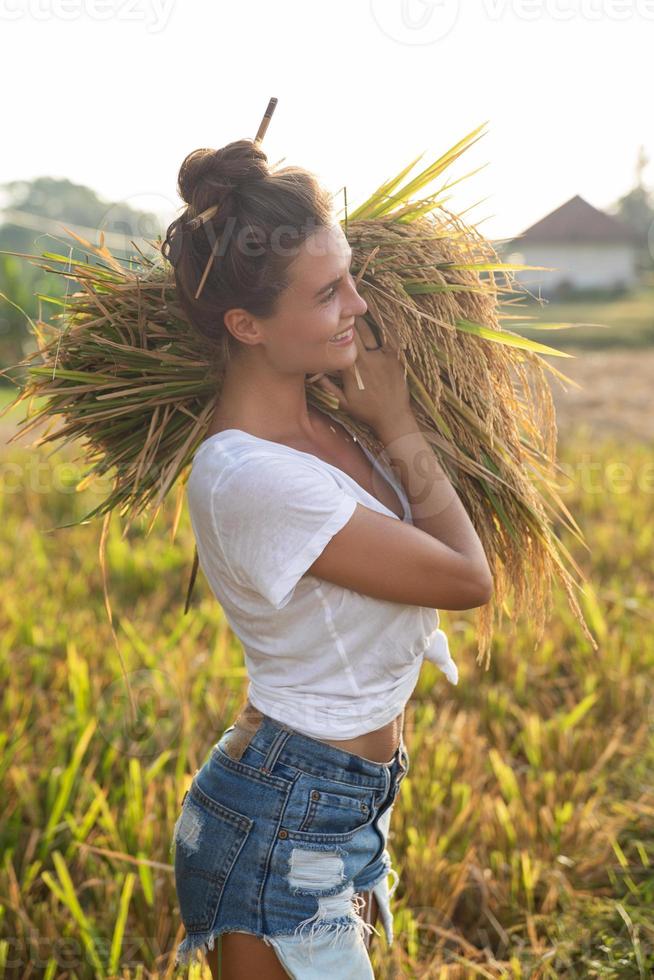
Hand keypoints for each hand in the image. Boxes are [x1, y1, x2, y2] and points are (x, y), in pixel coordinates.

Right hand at [315, 316, 413, 431]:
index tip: (331, 321)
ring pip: (370, 332)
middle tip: (344, 309)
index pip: (340, 345)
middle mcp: (365, 361)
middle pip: (354, 334)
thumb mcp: (343, 403)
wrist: (393, 417)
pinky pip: (389, 337)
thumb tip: (313, 374)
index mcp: (351, 370)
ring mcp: (381, 357)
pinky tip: (380, 315)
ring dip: (363, 321)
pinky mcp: (395, 357)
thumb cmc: (367, 412)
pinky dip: (384, 327)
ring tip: (359, 309)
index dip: (335, 331)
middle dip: (348, 321)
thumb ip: (327, 387)